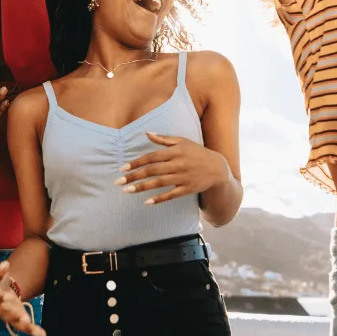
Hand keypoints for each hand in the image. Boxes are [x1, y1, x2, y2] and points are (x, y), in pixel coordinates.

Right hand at [0, 261, 44, 335]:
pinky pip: (24, 326)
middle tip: (23, 319)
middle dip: (15, 315)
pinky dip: (33, 330)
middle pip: (7, 314)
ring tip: (35, 331)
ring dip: (25, 326)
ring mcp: (10, 315)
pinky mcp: (18, 318)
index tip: (4, 297)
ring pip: (16, 323)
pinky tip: (43, 334)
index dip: (0, 298)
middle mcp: (1, 308)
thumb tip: (5, 265)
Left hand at [115, 132, 233, 204]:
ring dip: (142, 187)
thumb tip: (147, 133)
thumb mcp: (182, 142)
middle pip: (152, 170)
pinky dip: (159, 198)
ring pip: (159, 183)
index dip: (136, 163)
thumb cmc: (196, 152)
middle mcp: (178, 164)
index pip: (151, 157)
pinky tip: (147, 202)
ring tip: (127, 191)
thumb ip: (164, 139)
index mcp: (175, 151)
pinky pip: (171, 195)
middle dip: (134, 176)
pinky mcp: (187, 189)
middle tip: (118, 182)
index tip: (122, 168)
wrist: (217, 168)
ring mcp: (183, 177)